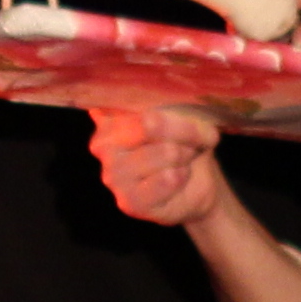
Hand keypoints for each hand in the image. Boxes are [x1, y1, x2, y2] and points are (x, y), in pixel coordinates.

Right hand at [86, 103, 233, 232]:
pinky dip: (183, 175)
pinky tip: (177, 179)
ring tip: (183, 159)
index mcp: (109, 116)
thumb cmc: (185, 144)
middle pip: (151, 123)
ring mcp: (111, 174)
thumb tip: (149, 116)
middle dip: (185, 131)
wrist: (198, 185)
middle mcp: (102, 143)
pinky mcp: (127, 201)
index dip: (171, 106)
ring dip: (185, 155)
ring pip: (166, 151)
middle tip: (193, 140)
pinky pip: (169, 178)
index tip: (190, 112)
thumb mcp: (182, 115)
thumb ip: (166, 105)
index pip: (138, 100)